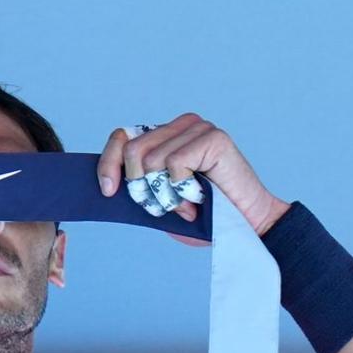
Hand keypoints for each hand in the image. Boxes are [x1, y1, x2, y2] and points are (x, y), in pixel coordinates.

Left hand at [96, 113, 290, 244]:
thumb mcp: (161, 201)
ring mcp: (198, 128)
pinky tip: (198, 199)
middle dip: (140, 188)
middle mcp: (180, 126)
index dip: (108, 163)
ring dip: (164, 195)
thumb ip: (139, 185)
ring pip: (151, 160)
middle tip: (163, 208)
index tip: (108, 192)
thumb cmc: (205, 217)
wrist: (247, 226)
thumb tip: (106, 182)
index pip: (122, 137)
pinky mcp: (214, 139)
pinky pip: (175, 164)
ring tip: (187, 205)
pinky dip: (182, 190)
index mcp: (165, 136)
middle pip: (132, 151)